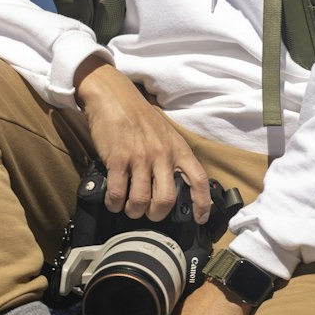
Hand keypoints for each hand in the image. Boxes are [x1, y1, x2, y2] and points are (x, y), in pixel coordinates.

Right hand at [73, 55, 210, 222]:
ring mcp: (139, 157)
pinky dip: (114, 202)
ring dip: (133, 211)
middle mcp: (162, 154)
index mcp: (178, 149)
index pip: (198, 180)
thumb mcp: (166, 134)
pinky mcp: (118, 158)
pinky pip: (117, 192)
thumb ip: (172, 157)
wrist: (113, 96)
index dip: (202, 204)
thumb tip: (174, 185)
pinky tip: (112, 200)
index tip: (199, 219)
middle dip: (156, 214)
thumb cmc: (139, 117)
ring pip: (140, 200)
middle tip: (148, 213)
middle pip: (166, 200)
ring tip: (128, 207)